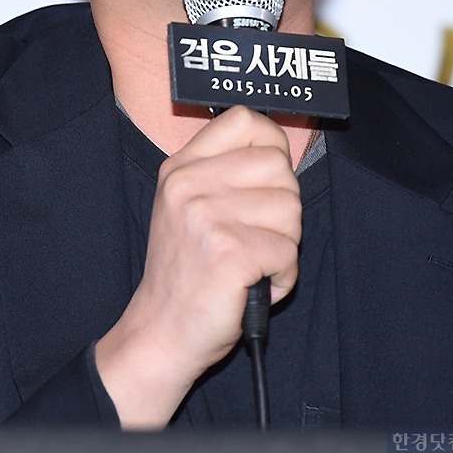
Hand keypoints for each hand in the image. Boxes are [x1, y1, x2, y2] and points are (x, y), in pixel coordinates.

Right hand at [95, 106, 300, 427]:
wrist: (161, 332)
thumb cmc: (188, 271)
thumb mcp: (190, 206)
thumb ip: (226, 172)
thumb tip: (279, 150)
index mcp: (182, 167)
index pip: (245, 120)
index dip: (273, 146)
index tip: (267, 178)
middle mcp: (189, 184)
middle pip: (279, 166)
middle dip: (283, 207)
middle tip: (256, 236)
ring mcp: (205, 216)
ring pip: (291, 209)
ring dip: (284, 245)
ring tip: (252, 263)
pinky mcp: (228, 253)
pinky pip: (289, 252)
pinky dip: (283, 277)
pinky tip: (254, 285)